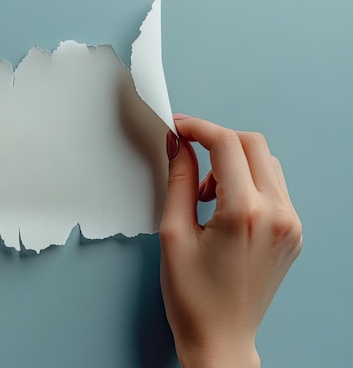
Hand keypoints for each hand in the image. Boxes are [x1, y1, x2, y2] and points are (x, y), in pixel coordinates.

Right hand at [160, 115, 301, 367]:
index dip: (198, 128)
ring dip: (233, 162)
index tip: (178, 128)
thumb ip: (178, 181)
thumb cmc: (192, 296)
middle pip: (252, 144)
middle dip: (217, 140)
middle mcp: (278, 214)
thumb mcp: (173, 233)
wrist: (221, 338)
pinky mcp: (293, 233)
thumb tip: (178, 145)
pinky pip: (274, 187)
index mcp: (245, 213)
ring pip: (266, 162)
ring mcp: (291, 224)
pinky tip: (224, 205)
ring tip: (204, 192)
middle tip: (188, 153)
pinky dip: (248, 181)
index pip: (226, 144)